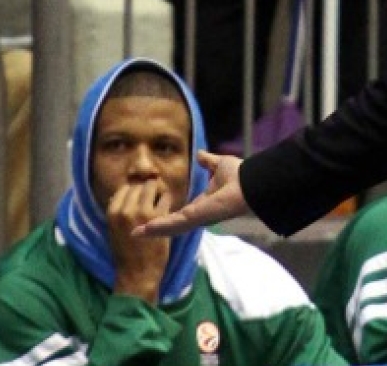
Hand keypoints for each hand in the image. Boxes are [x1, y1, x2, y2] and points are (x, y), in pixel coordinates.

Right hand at [108, 179, 171, 302]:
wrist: (136, 272)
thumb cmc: (125, 252)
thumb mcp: (113, 229)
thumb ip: (117, 211)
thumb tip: (118, 194)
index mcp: (112, 212)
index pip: (126, 187)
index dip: (136, 190)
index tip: (142, 198)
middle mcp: (125, 209)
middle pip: (140, 184)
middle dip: (148, 189)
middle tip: (153, 200)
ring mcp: (142, 212)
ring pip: (153, 186)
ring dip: (159, 192)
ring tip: (160, 204)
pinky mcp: (159, 218)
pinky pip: (166, 197)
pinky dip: (168, 201)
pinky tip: (167, 211)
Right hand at [133, 150, 249, 237]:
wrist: (251, 183)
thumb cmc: (239, 175)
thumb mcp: (218, 165)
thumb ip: (208, 162)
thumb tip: (200, 153)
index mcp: (203, 204)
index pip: (181, 213)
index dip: (167, 215)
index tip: (153, 217)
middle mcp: (198, 215)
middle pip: (172, 224)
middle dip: (155, 228)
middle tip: (136, 232)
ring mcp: (196, 218)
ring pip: (170, 227)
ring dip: (152, 230)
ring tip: (134, 233)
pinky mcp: (195, 218)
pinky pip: (173, 223)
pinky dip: (157, 227)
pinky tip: (141, 231)